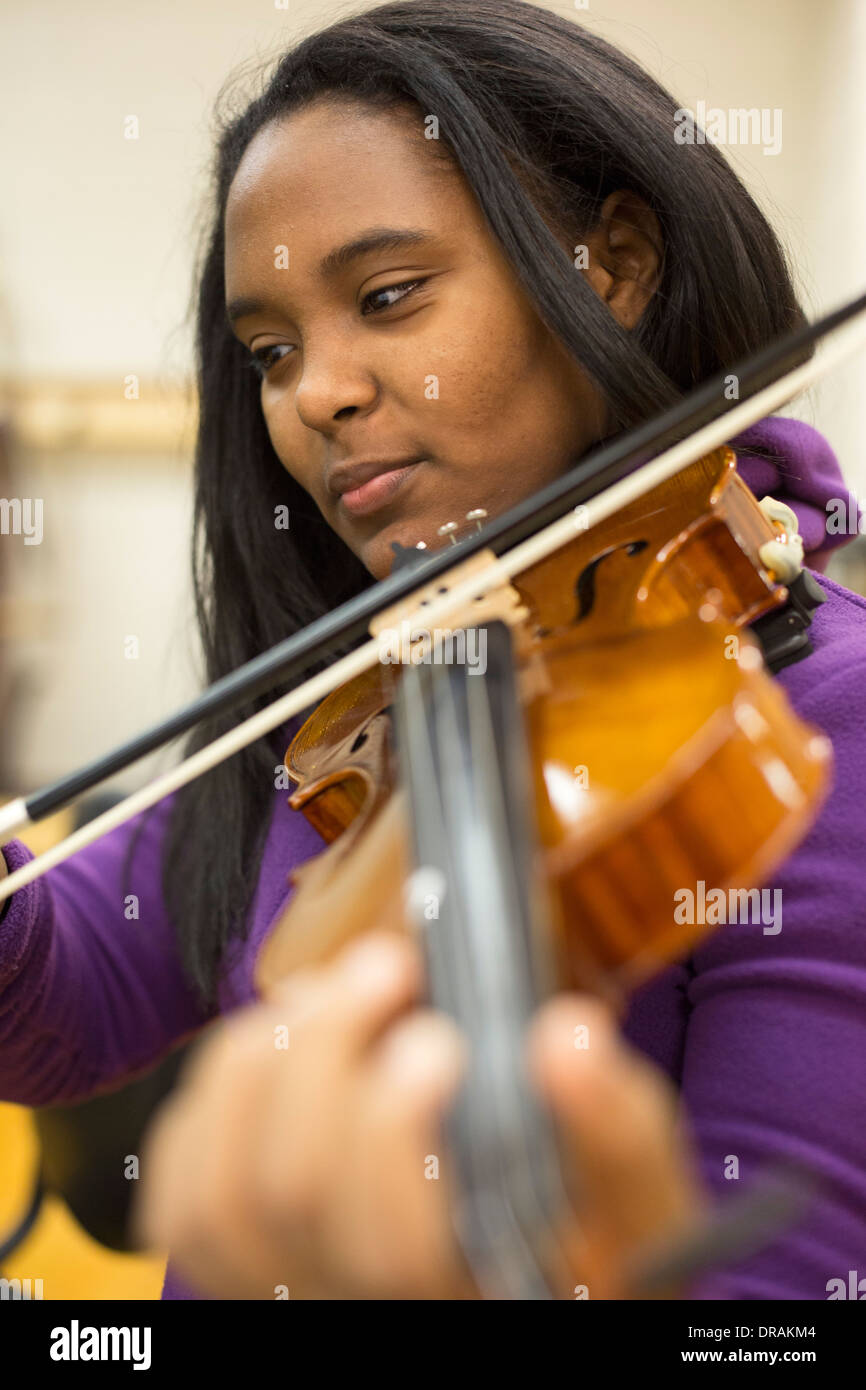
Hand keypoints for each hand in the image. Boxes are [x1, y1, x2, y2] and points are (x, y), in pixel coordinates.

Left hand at [133, 931, 702, 1298]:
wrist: (528, 1283)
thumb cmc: (587, 1243)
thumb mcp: (644, 1207)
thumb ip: (617, 1129)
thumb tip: (565, 1036)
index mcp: (469, 1295)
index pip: (392, 1246)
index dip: (390, 1128)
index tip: (440, 1037)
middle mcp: (368, 1310)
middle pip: (291, 1195)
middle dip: (325, 1054)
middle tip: (384, 969)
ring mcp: (302, 1293)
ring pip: (222, 1195)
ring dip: (259, 1063)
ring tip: (325, 993)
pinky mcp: (257, 1268)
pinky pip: (188, 1202)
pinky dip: (211, 1107)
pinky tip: (274, 1050)